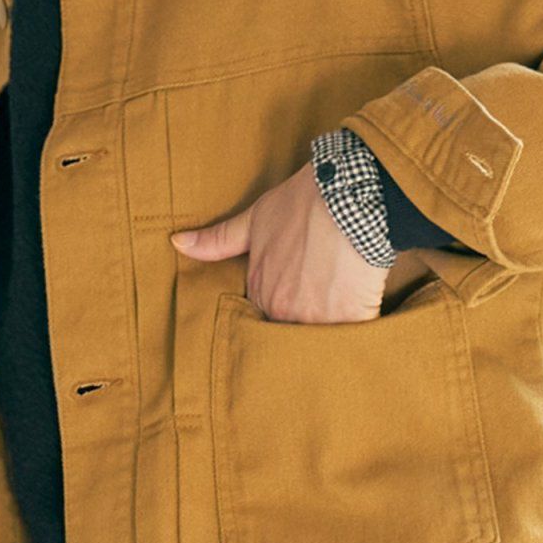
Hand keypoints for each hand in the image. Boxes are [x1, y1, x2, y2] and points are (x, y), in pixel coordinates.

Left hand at [169, 162, 388, 322]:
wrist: (348, 196)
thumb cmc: (303, 203)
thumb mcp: (255, 219)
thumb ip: (218, 241)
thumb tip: (177, 242)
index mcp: (260, 292)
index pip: (265, 321)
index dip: (284, 316)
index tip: (298, 307)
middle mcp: (282, 311)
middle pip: (292, 337)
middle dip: (304, 334)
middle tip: (321, 322)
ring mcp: (315, 319)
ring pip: (320, 345)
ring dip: (330, 339)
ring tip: (342, 329)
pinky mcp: (349, 320)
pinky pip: (353, 341)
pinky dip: (359, 336)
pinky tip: (364, 326)